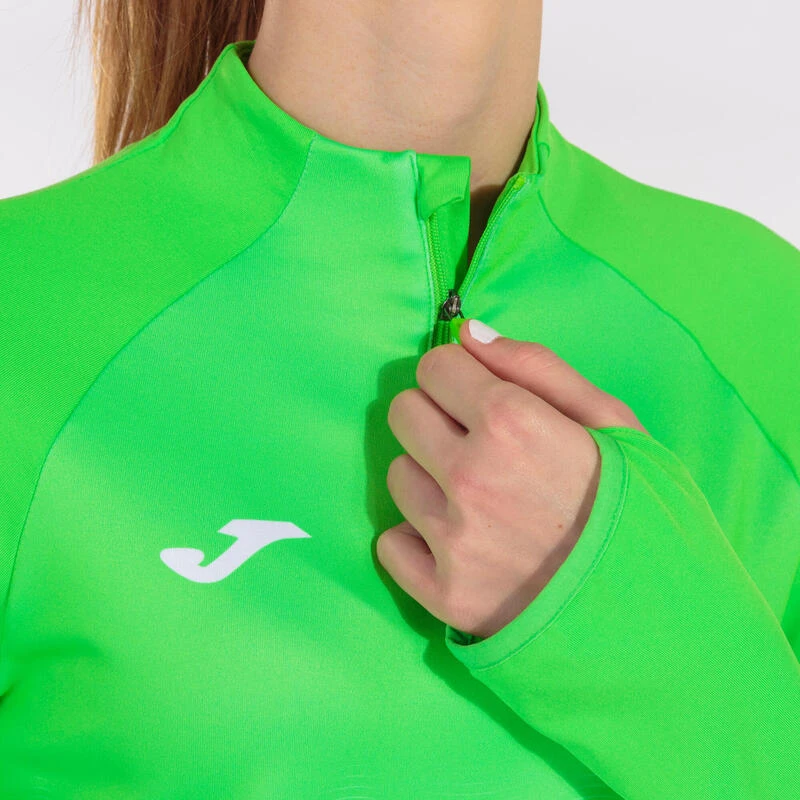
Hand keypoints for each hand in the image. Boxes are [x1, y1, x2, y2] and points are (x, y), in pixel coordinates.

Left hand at [377, 319, 649, 639]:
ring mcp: (452, 539)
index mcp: (511, 423)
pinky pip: (391, 544)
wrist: (656, 614)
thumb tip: (468, 332)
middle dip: (435, 418)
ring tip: (479, 502)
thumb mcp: (613, 421)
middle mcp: (470, 476)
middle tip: (475, 446)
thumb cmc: (638, 506)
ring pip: (397, 476)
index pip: (434, 366)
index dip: (458, 376)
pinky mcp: (442, 593)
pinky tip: (462, 546)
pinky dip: (418, 541)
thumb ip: (537, 367)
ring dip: (430, 480)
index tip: (476, 396)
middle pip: (403, 414)